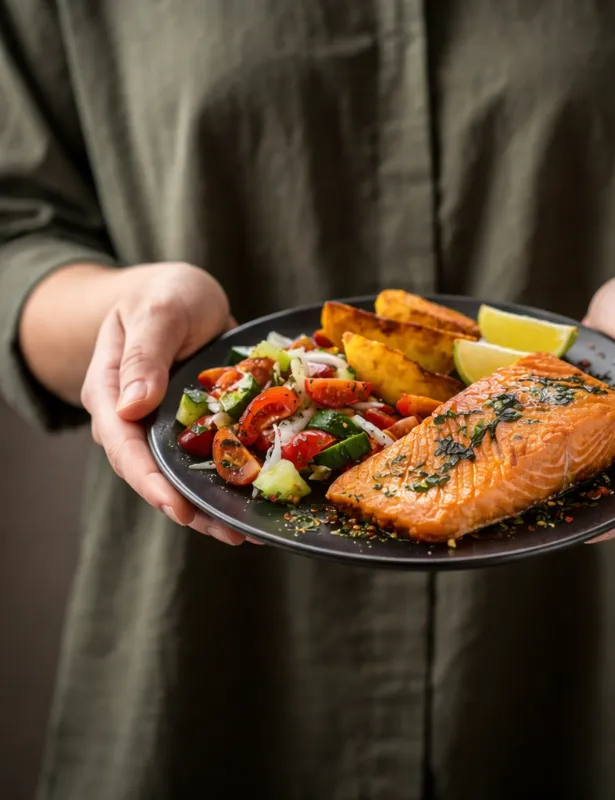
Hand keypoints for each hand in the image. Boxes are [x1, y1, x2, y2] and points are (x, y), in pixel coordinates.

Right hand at [80, 262, 252, 545]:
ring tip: (245, 530)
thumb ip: (144, 355)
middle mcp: (134, 416)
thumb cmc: (162, 293)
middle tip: (230, 532)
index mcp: (111, 392)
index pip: (124, 446)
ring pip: (182, 471)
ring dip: (212, 502)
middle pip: (153, 471)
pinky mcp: (195, 423)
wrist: (181, 291)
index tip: (179, 508)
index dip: (150, 480)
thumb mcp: (156, 311)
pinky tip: (257, 494)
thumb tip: (132, 407)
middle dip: (188, 505)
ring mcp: (165, 423)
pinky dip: (231, 475)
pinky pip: (209, 454)